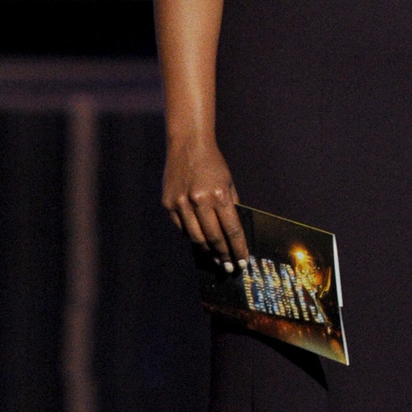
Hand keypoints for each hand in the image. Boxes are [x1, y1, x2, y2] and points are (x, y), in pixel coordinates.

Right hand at [163, 135, 248, 266]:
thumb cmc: (213, 164)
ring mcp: (181, 203)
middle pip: (214, 237)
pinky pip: (181, 228)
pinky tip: (200, 243)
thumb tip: (234, 233)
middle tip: (229, 267)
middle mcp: (199, 200)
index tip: (242, 261)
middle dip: (223, 255)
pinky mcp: (168, 203)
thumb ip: (232, 206)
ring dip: (207, 252)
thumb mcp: (229, 182)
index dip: (238, 248)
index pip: (232, 230)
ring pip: (196, 237)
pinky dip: (191, 237)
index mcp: (219, 195)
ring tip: (216, 260)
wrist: (188, 144)